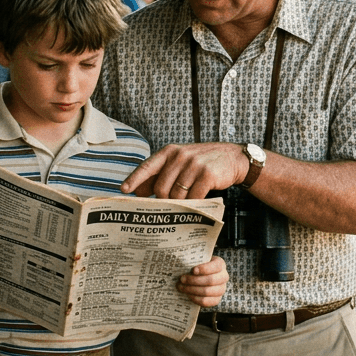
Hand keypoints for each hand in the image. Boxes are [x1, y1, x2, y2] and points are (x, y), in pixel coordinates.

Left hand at [121, 143, 247, 198]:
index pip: (147, 166)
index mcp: (170, 152)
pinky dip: (194, 203)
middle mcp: (180, 156)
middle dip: (164, 200)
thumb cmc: (202, 163)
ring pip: (177, 195)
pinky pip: (193, 198)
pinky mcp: (207, 175)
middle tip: (171, 203)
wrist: (232, 158)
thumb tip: (137, 190)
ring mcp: (194, 164)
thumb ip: (160, 174)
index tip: (124, 190)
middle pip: (161, 187)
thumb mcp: (179, 163)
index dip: (134, 179)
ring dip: (181, 202)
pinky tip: (199, 199)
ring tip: (188, 197)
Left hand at [176, 255, 228, 306]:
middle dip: (194, 280)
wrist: (201, 278)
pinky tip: (187, 294)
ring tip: (181, 287)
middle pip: (210, 280)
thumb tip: (182, 264)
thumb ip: (193, 261)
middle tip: (181, 279)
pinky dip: (195, 298)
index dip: (205, 269)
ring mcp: (221, 289)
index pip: (216, 266)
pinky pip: (206, 301)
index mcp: (220, 264)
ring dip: (192, 290)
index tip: (193, 270)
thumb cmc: (198, 267)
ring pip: (207, 291)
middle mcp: (223, 277)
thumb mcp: (198, 261)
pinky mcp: (216, 300)